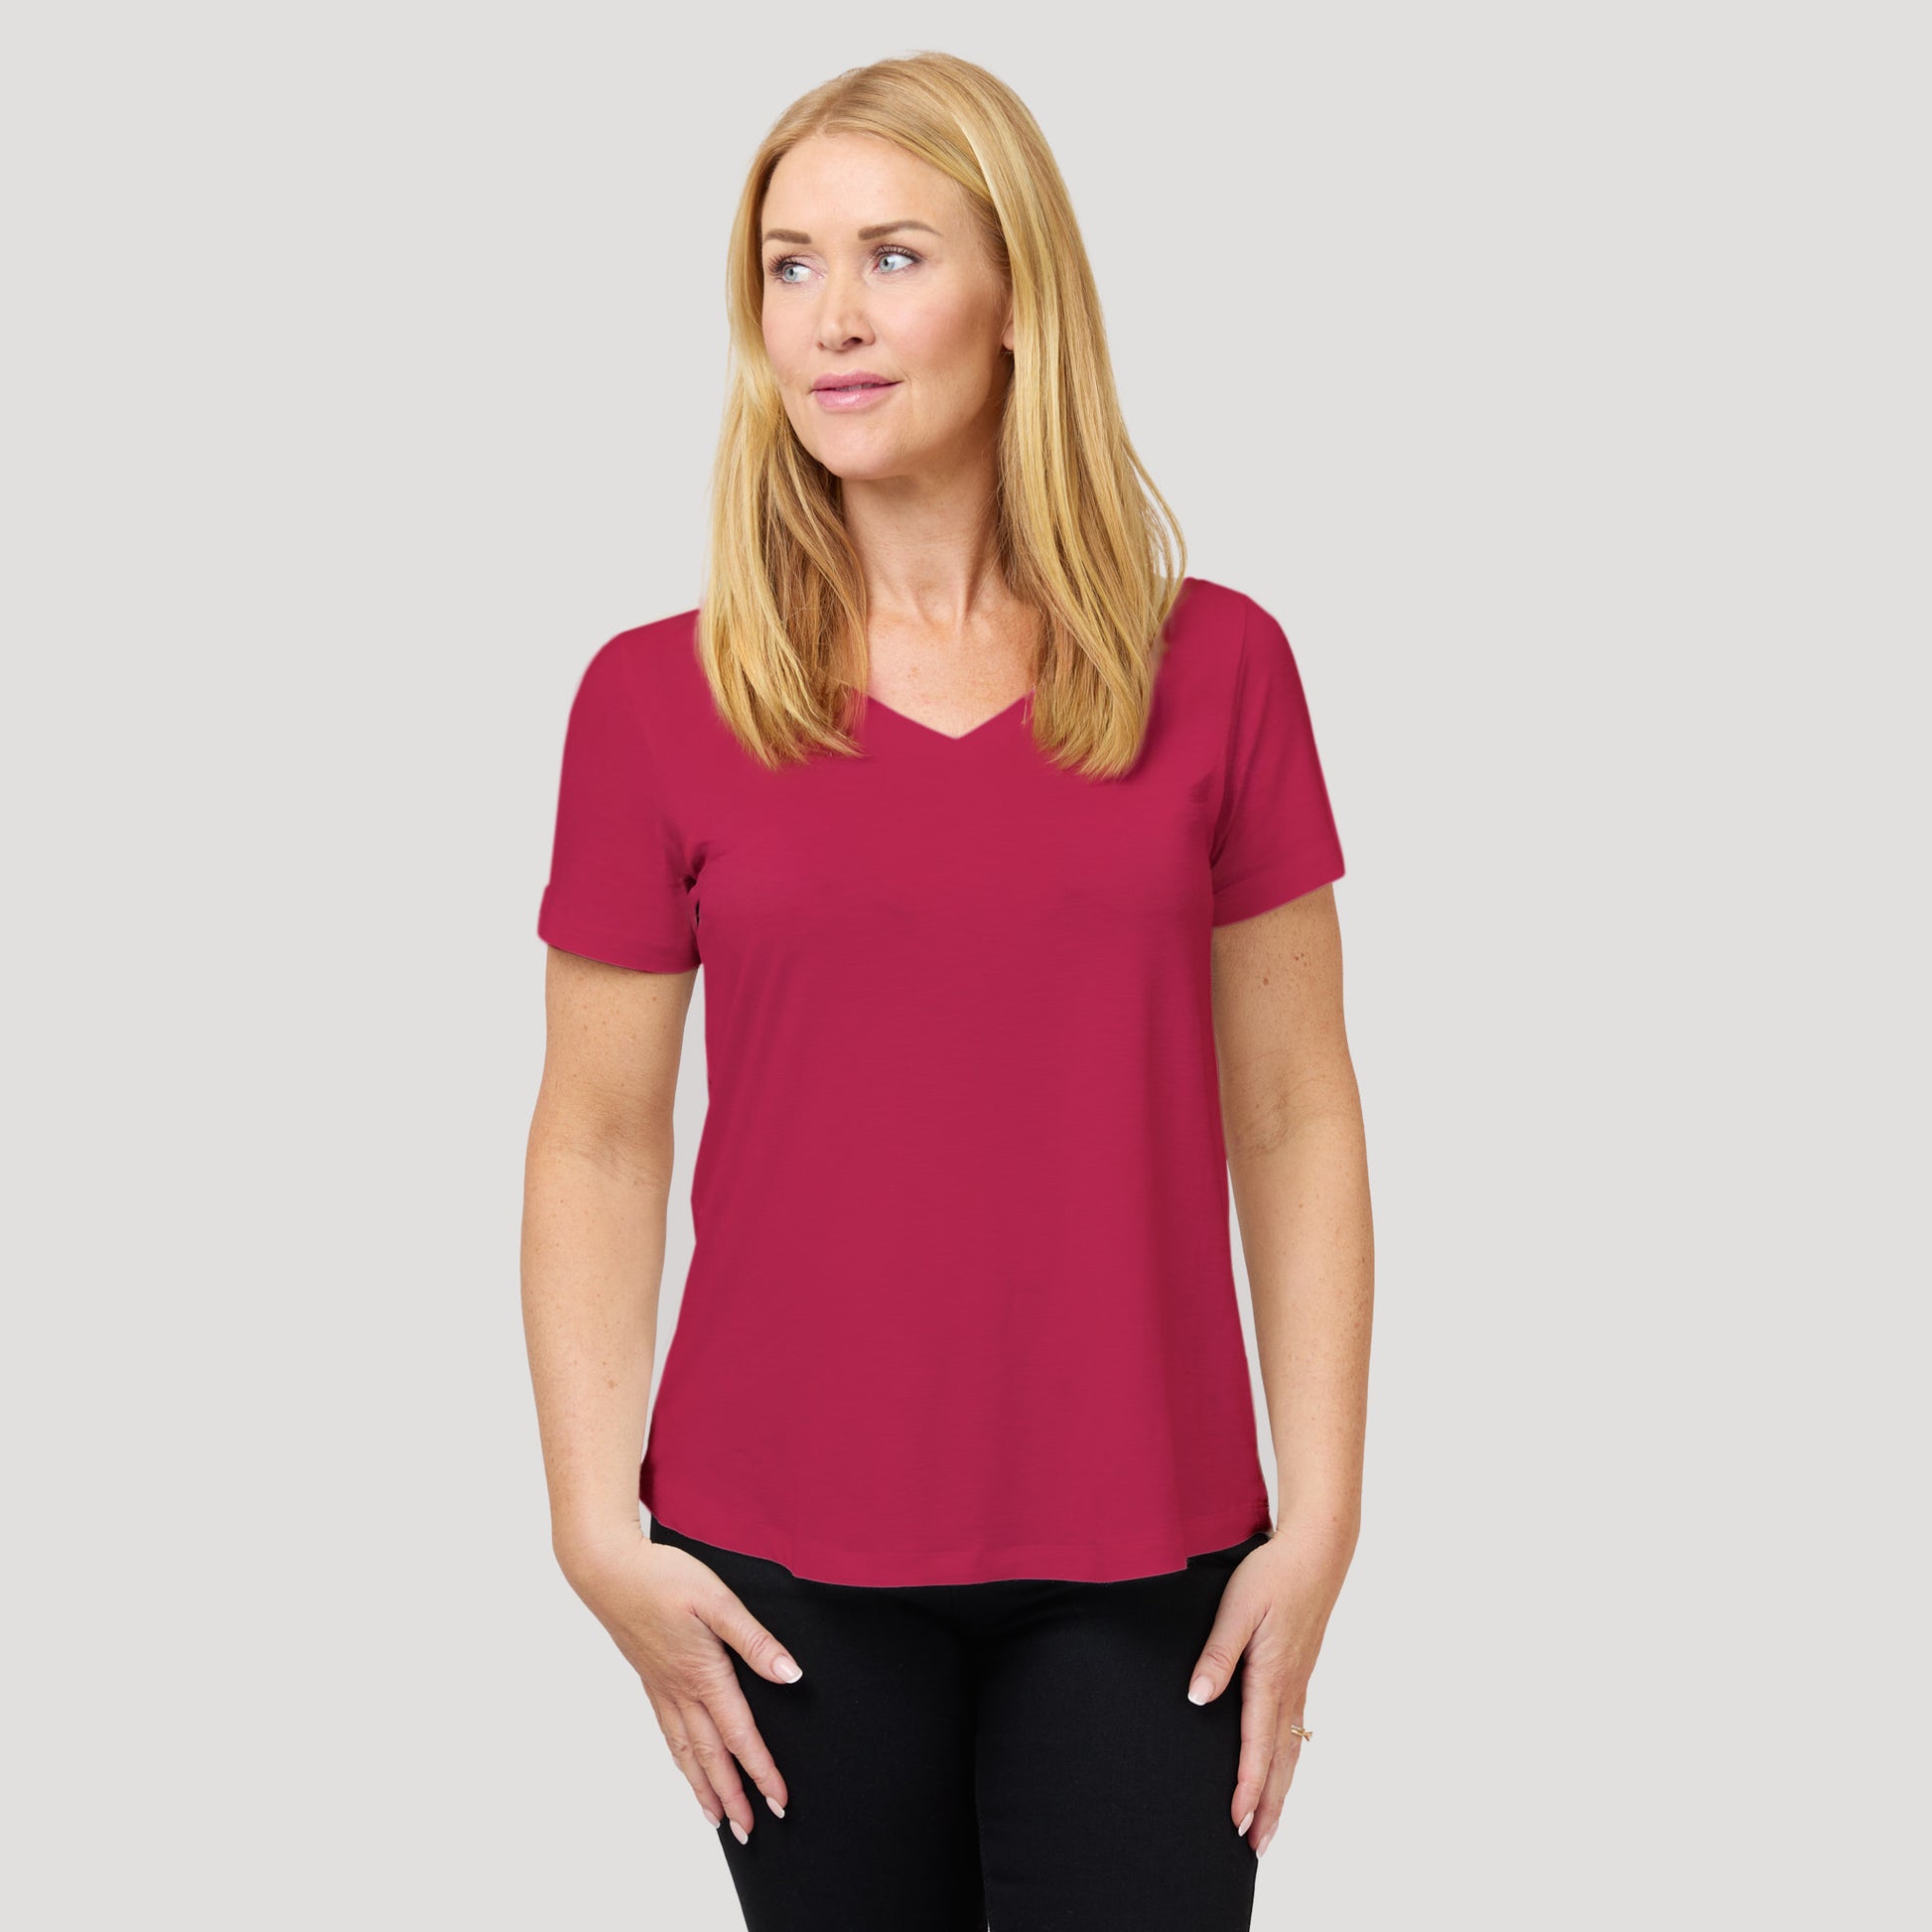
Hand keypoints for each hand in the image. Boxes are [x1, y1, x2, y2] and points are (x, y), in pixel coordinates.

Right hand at [561, 1531, 804, 1842]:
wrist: (608, 1571)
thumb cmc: (663, 1578)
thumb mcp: (718, 1600)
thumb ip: (754, 1640)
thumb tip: (790, 1674)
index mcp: (704, 1674)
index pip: (740, 1735)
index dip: (761, 1771)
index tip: (779, 1801)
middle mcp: (681, 1690)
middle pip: (711, 1757)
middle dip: (732, 1797)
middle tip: (748, 1833)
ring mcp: (662, 1688)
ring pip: (686, 1751)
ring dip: (703, 1788)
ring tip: (716, 1819)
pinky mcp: (650, 1679)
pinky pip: (669, 1733)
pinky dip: (680, 1760)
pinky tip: (685, 1766)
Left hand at [1184, 1520, 1349, 1859]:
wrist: (1317, 1552)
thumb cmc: (1273, 1575)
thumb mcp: (1236, 1607)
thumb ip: (1217, 1653)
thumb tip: (1198, 1698)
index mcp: (1270, 1676)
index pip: (1256, 1746)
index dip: (1246, 1788)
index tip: (1236, 1823)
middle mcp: (1289, 1688)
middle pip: (1279, 1762)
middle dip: (1268, 1808)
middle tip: (1256, 1850)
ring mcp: (1298, 1683)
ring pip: (1291, 1752)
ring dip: (1280, 1792)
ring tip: (1269, 1828)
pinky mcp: (1300, 1673)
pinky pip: (1296, 1732)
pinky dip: (1288, 1763)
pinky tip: (1283, 1771)